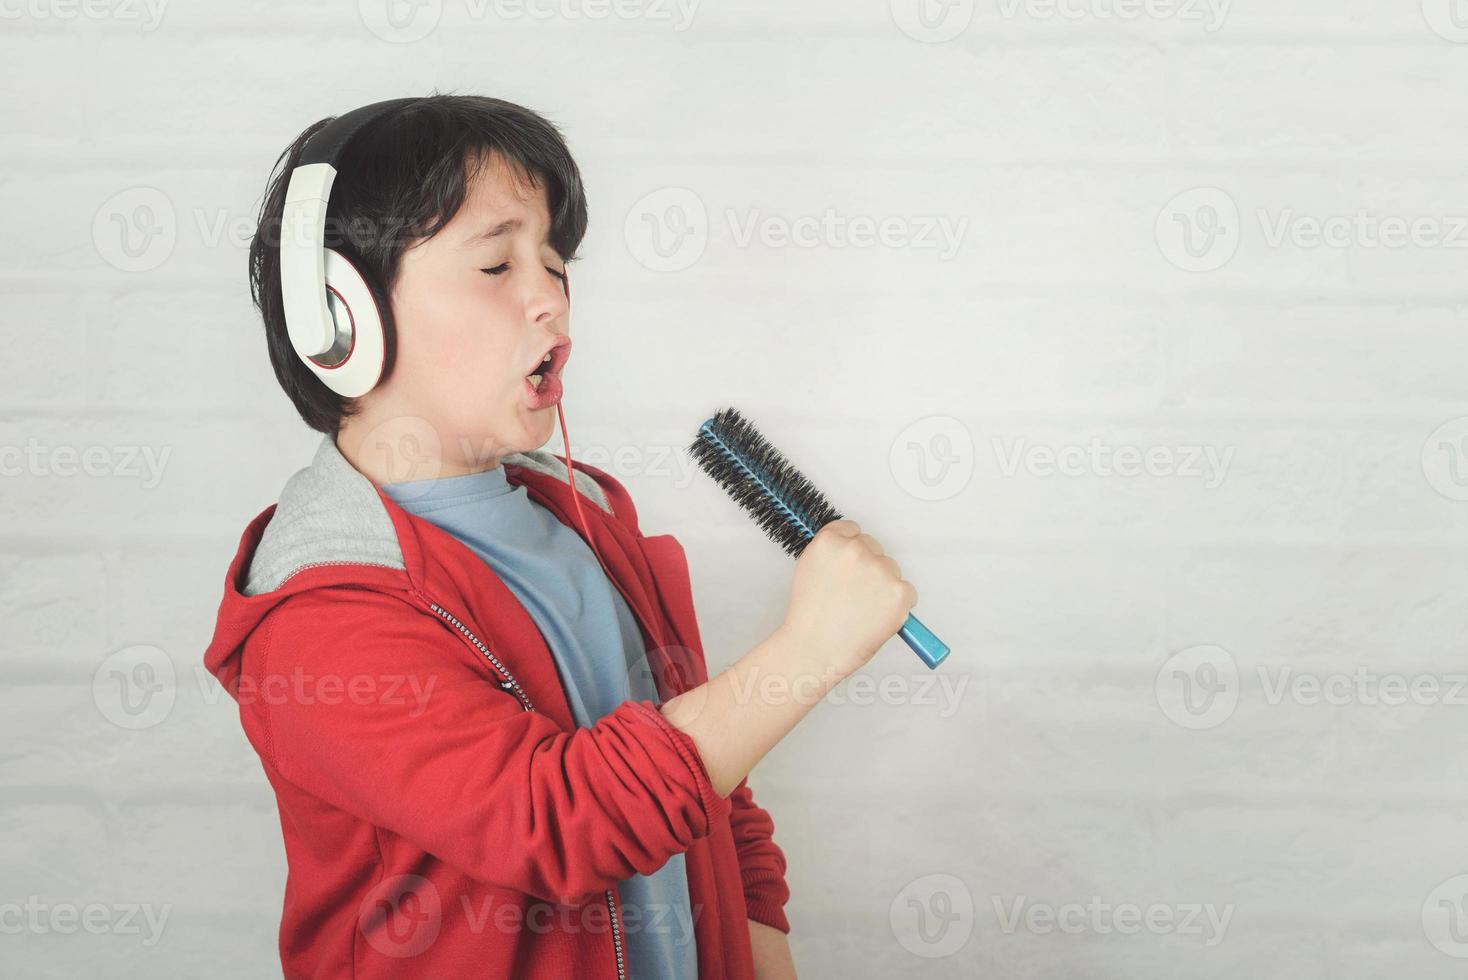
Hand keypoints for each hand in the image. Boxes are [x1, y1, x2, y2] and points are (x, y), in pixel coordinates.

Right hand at [777, 519, 917, 678]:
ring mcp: (880, 570)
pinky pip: (907, 592)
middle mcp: (856, 550)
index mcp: (830, 541)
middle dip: (868, 568)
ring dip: (883, 586)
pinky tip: (876, 617)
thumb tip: (853, 549)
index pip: (852, 530)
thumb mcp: (809, 570)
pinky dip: (898, 605)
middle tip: (854, 595)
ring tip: (861, 610)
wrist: (815, 650)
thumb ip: (832, 554)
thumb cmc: (810, 618)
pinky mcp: (899, 591)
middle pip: (874, 547)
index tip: (849, 567)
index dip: (851, 551)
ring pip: (891, 569)